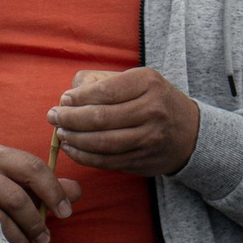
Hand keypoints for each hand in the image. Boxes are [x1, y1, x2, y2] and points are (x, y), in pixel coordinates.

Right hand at [0, 144, 81, 242]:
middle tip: (46, 241)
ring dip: (22, 241)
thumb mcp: (15, 180)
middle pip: (16, 199)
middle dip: (35, 223)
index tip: (65, 213)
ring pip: (0, 220)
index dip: (53, 192)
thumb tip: (76, 192)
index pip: (33, 168)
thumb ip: (46, 186)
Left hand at [49, 68, 200, 177]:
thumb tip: (69, 96)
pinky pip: (106, 162)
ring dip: (74, 139)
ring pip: (102, 143)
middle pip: (100, 118)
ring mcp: (149, 139)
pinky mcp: (143, 161)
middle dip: (70, 119)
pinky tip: (72, 149)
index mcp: (148, 83)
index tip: (63, 100)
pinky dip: (84, 157)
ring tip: (60, 133)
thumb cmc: (153, 100)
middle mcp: (152, 110)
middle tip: (53, 116)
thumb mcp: (136, 80)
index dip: (78, 98)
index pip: (105, 91)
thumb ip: (101, 82)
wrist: (189, 133)